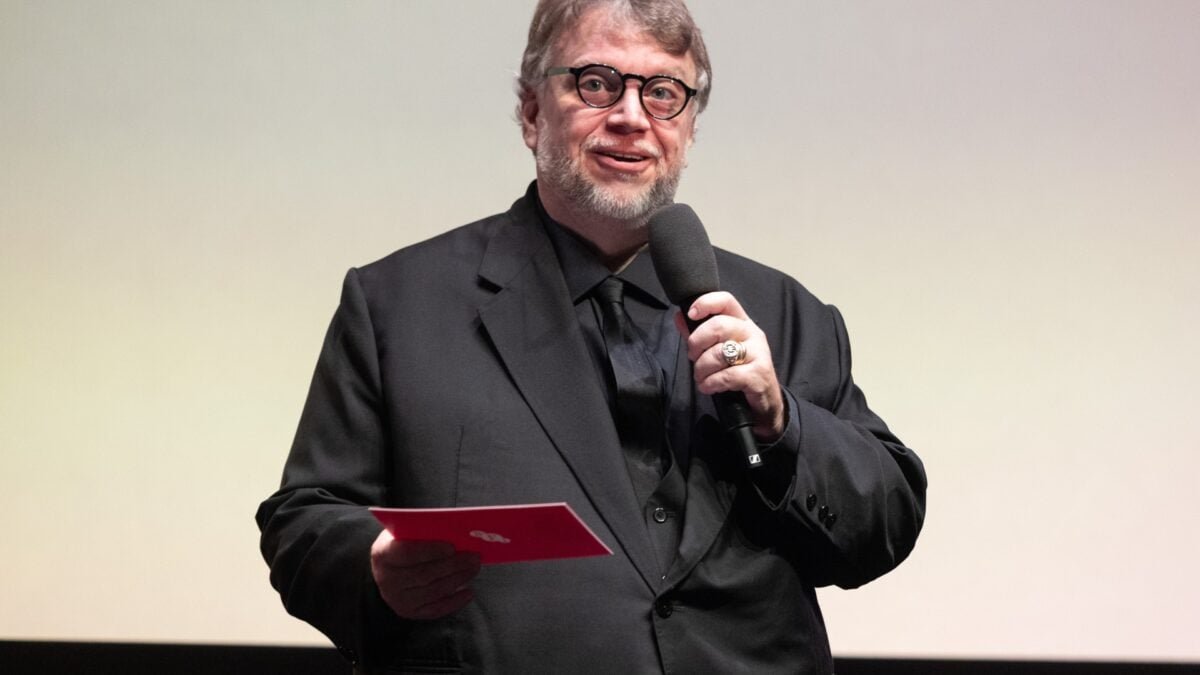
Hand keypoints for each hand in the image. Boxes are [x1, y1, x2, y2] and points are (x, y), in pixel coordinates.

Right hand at [370, 530, 481, 619]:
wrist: (388, 567)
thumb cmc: (402, 543)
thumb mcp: (406, 531)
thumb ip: (424, 530)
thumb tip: (454, 531)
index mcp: (382, 554)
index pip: (407, 553)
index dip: (430, 550)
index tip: (452, 546)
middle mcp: (386, 579)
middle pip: (424, 574)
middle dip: (452, 565)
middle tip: (474, 557)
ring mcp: (397, 598)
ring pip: (433, 591)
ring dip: (458, 579)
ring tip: (474, 568)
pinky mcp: (409, 611)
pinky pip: (435, 609)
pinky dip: (454, 602)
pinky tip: (468, 592)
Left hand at [676, 291, 784, 441]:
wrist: (764, 402)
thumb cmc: (738, 372)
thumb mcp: (717, 350)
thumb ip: (698, 333)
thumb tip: (679, 316)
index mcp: (742, 323)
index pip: (726, 301)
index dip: (705, 303)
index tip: (690, 314)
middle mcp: (752, 333)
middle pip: (719, 325)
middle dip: (697, 343)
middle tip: (693, 357)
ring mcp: (759, 353)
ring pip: (719, 353)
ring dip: (702, 369)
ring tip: (701, 378)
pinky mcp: (759, 374)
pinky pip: (727, 375)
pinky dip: (711, 383)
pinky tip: (709, 387)